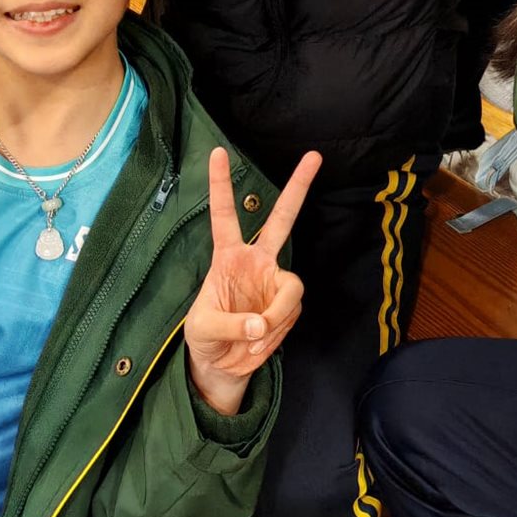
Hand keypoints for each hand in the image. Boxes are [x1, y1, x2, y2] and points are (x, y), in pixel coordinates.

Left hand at [183, 147, 321, 415]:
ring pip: (292, 289)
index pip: (224, 215)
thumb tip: (260, 323)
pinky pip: (291, 314)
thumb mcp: (203, 331)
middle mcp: (256, 261)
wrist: (223, 365)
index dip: (221, 185)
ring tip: (253, 339)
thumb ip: (230, 325)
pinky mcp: (288, 305)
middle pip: (282, 219)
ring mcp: (275, 282)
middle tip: (314, 156)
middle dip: (298, 188)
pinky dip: (276, 332)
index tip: (217, 151)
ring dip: (275, 318)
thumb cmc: (204, 339)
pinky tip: (260, 342)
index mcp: (227, 257)